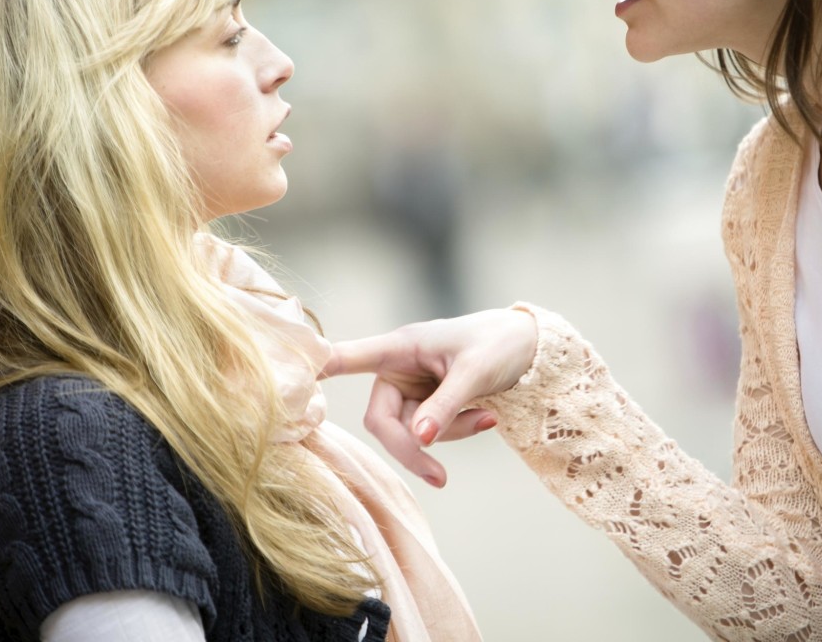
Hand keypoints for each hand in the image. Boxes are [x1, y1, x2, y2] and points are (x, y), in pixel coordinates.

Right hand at [324, 309, 537, 486]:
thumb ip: (445, 406)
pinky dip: (456, 433)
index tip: (294, 377)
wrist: (527, 346)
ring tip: (487, 419)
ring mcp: (411, 388)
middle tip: (440, 476)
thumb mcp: (475, 372)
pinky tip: (487, 418)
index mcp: (402, 347)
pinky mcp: (426, 404)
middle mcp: (398, 368)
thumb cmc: (498, 344)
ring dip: (447, 436)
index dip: (320, 369)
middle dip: (411, 447)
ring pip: (409, 433)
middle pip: (381, 420)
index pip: (351, 358)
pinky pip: (429, 433)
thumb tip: (419, 440)